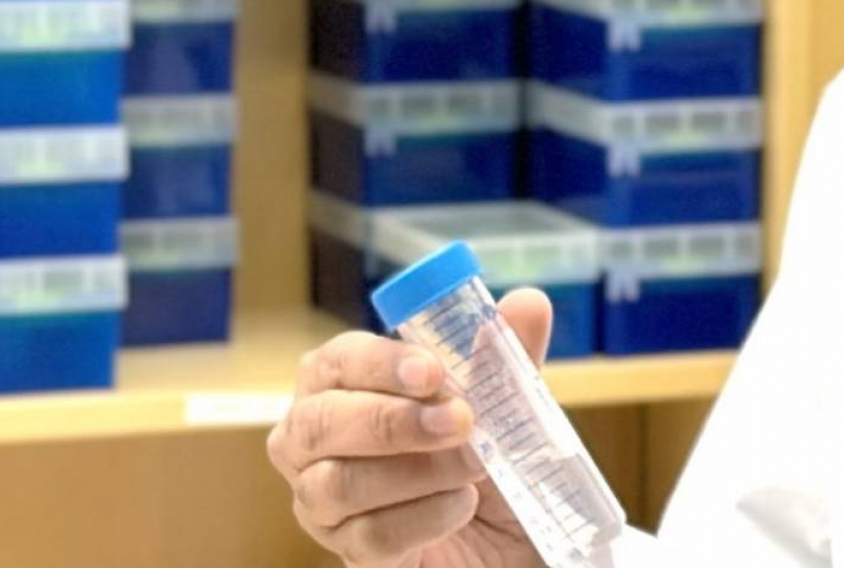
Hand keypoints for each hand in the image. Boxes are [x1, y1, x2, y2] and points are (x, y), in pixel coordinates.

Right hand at [268, 288, 557, 567]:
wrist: (504, 536)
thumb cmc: (484, 455)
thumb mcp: (504, 404)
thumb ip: (508, 355)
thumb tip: (528, 301)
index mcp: (344, 387)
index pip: (335, 361)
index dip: (379, 363)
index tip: (433, 369)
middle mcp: (315, 444)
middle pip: (318, 423)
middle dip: (392, 420)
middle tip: (462, 420)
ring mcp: (323, 503)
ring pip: (337, 484)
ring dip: (417, 471)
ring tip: (476, 465)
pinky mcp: (349, 553)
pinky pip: (367, 536)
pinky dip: (423, 518)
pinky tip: (462, 505)